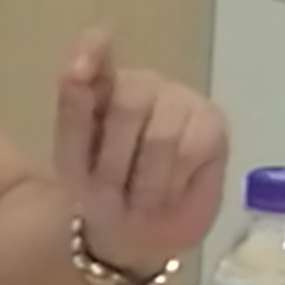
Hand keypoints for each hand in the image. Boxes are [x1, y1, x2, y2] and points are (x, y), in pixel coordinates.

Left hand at [52, 30, 229, 281]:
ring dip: (143, 182)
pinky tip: (167, 193)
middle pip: (128, 104)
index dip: (91, 53)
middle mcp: (141, 83)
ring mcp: (180, 99)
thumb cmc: (103, 193)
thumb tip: (74, 73)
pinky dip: (171, 183)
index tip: (76, 73)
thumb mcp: (74, 162)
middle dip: (114, 162)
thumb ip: (71, 115)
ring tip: (139, 200)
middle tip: (110, 194)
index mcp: (101, 85)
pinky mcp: (212, 122)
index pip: (96, 50)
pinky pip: (190, 151)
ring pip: (161, 135)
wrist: (138, 235)